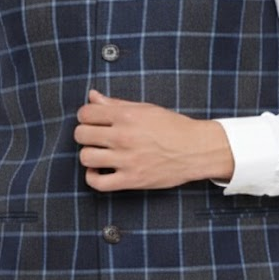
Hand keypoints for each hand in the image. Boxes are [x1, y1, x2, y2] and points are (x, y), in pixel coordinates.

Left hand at [74, 89, 233, 190]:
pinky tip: (98, 170)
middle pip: (81, 134)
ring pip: (85, 157)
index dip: (85, 116)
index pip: (86, 113)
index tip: (91, 120)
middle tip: (94, 136)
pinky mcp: (131, 180)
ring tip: (98, 153)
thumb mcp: (146, 108)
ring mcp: (126, 160)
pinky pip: (98, 183)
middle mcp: (124, 136)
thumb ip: (116, 103)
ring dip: (88, 154)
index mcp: (127, 116)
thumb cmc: (174, 127)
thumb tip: (92, 96)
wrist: (197, 149)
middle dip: (84, 134)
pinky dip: (92, 177)